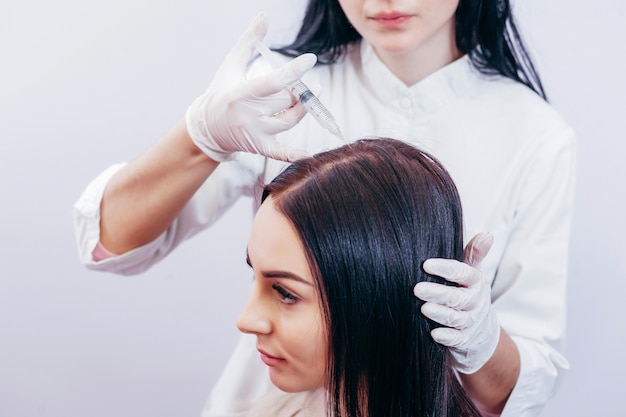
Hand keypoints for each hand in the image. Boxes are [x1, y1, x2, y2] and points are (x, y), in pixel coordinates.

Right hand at [186, 13, 316, 161]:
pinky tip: (308, 155)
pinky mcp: (258, 146)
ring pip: (289, 120)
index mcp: (239, 93)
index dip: (293, 71)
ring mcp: (253, 132)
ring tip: (311, 94)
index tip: (310, 60)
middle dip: (297, 89)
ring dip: (303, 107)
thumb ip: (249, 40)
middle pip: (284, 100)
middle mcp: (247, 115)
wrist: (207, 127)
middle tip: (302, 81)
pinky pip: (279, 152)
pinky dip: (293, 154)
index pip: (272, 82)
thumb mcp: (231, 65)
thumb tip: (264, 16)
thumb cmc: (221, 91)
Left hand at [413, 233, 499, 373]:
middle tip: (417, 288)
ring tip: (423, 308)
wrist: (480, 331)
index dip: (445, 269)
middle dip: (438, 293)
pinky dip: (446, 337)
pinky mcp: (464, 340)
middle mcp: (475, 302)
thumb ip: (474, 254)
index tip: (426, 264)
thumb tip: (487, 234)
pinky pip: (456, 339)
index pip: (463, 273)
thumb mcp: (472, 273)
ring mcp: (470, 322)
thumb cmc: (468, 293)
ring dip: (440, 314)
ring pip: (456, 318)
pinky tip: (433, 333)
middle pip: (458, 297)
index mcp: (475, 282)